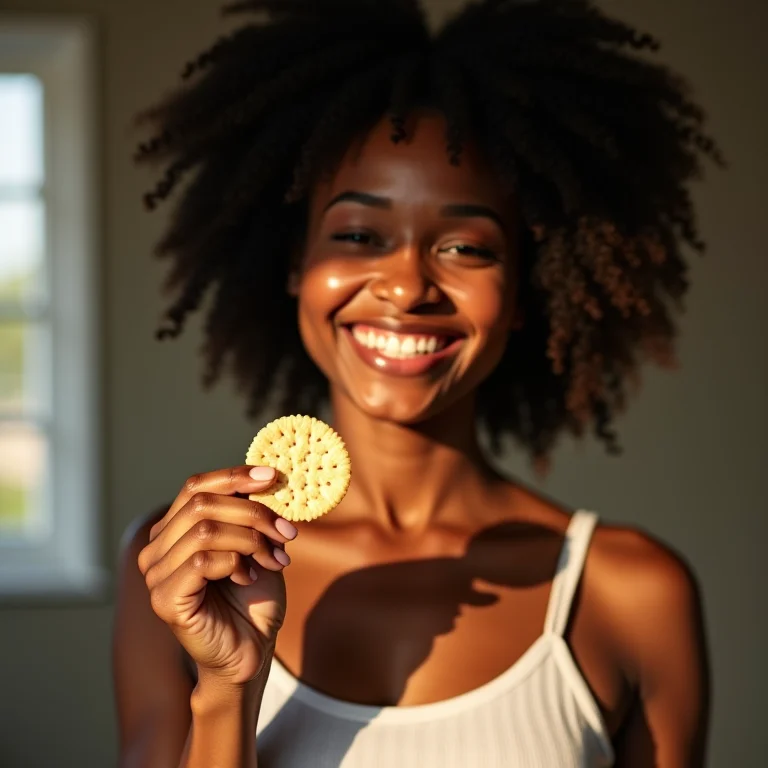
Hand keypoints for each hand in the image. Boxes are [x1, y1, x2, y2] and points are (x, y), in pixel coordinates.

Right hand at [137, 466, 296, 685]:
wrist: (251, 650)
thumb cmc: (252, 597)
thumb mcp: (256, 543)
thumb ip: (250, 512)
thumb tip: (263, 476)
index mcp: (175, 529)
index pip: (196, 486)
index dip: (234, 476)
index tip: (271, 477)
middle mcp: (157, 548)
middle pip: (202, 503)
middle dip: (252, 512)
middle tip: (285, 532)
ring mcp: (156, 575)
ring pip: (205, 530)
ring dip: (250, 539)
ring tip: (274, 558)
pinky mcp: (165, 600)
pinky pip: (202, 561)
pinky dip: (235, 563)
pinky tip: (249, 577)